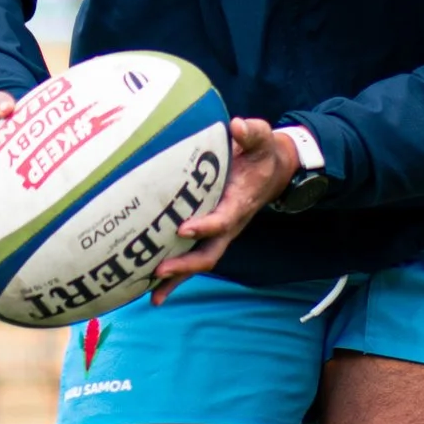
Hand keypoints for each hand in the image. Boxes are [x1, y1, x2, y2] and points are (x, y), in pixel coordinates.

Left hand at [149, 116, 298, 301]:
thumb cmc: (261, 153)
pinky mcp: (210, 236)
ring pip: (199, 262)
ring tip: (151, 297)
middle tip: (158, 270)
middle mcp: (230, 224)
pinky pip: (192, 258)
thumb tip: (238, 125)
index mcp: (240, 203)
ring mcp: (220, 234)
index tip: (183, 228)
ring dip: (177, 280)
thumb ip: (252, 132)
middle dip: (185, 265)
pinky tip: (150, 289)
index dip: (205, 226)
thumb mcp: (262, 138)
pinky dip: (175, 276)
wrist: (273, 171)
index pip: (223, 219)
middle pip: (209, 253)